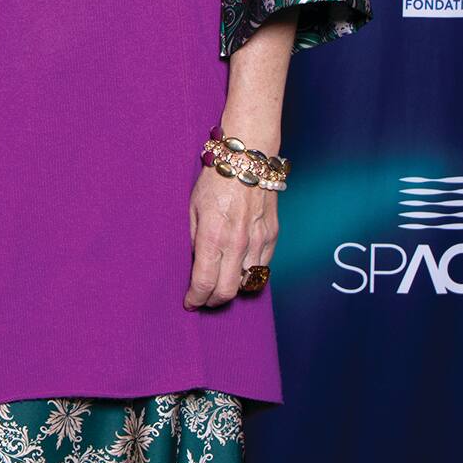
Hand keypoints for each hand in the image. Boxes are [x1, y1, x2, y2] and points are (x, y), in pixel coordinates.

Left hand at [185, 166, 276, 309]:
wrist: (247, 159)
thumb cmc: (215, 180)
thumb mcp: (193, 208)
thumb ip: (196, 238)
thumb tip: (198, 263)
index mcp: (213, 236)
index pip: (205, 282)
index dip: (196, 299)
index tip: (190, 303)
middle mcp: (238, 243)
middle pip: (228, 291)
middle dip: (213, 301)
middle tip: (204, 299)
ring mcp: (259, 241)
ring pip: (249, 283)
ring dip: (234, 288)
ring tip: (221, 284)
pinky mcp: (273, 236)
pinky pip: (264, 267)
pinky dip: (251, 274)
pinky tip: (240, 269)